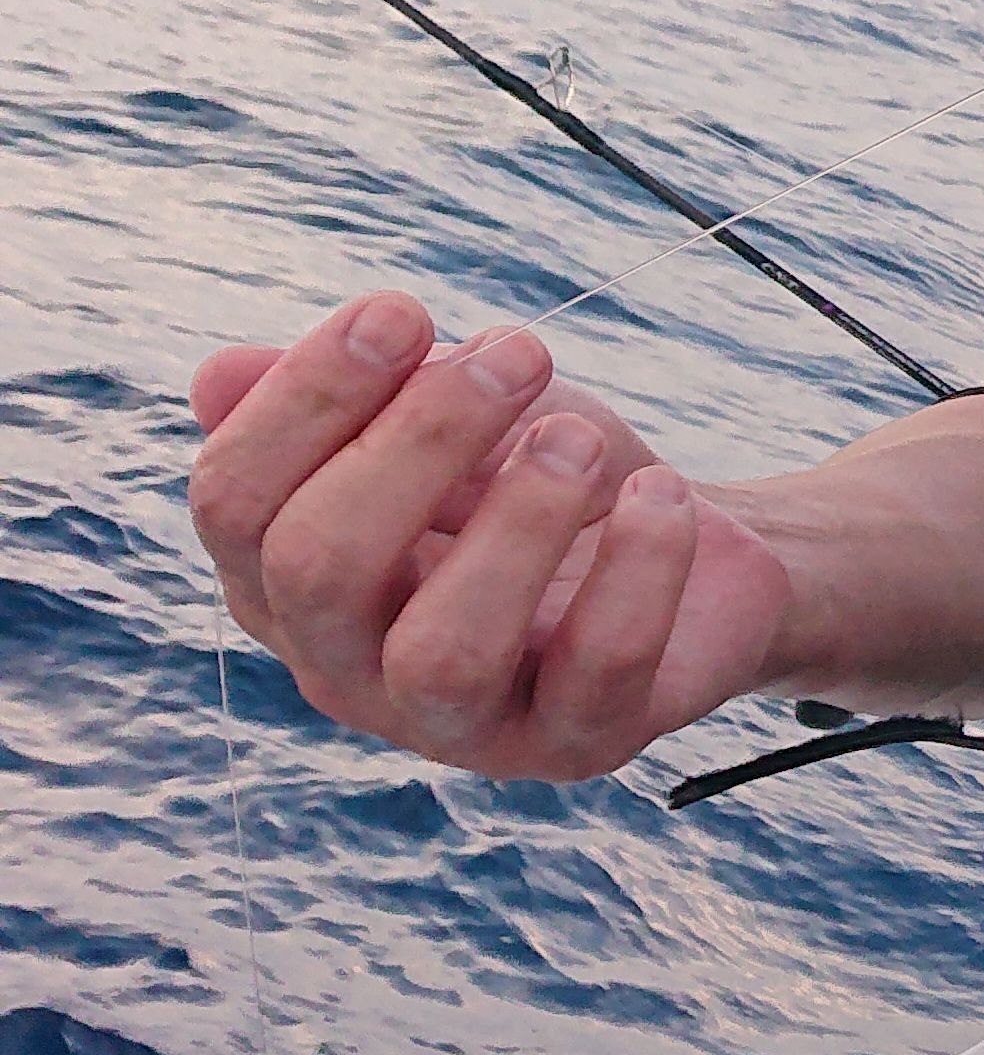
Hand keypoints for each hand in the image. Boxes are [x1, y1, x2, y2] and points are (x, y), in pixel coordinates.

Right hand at [189, 293, 789, 779]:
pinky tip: (663, 491)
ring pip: (443, 655)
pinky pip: (599, 669)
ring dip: (518, 523)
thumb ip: (349, 402)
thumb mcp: (452, 418)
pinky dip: (638, 567)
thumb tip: (222, 375)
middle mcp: (345, 668)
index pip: (234, 503)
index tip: (402, 310)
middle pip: (319, 569)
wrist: (690, 547)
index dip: (305, 400)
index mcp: (286, 581)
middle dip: (416, 441)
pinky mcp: (577, 744)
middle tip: (519, 354)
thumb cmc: (542, 474)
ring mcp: (457, 725)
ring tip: (579, 438)